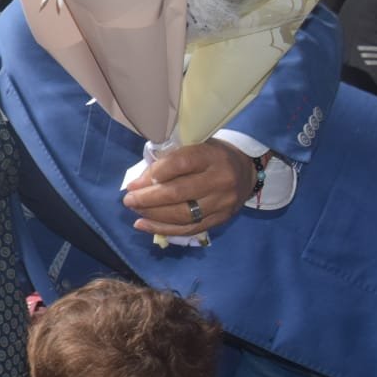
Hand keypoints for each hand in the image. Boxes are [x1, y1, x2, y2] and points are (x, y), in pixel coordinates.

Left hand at [123, 138, 252, 237]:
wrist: (247, 171)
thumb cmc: (211, 156)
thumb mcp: (194, 147)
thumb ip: (170, 161)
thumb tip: (140, 183)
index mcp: (210, 156)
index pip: (179, 164)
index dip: (154, 174)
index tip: (134, 183)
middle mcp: (219, 180)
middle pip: (178, 193)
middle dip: (147, 199)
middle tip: (128, 200)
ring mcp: (222, 202)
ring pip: (182, 214)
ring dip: (153, 215)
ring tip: (135, 210)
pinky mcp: (221, 219)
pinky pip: (189, 228)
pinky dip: (163, 229)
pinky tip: (144, 225)